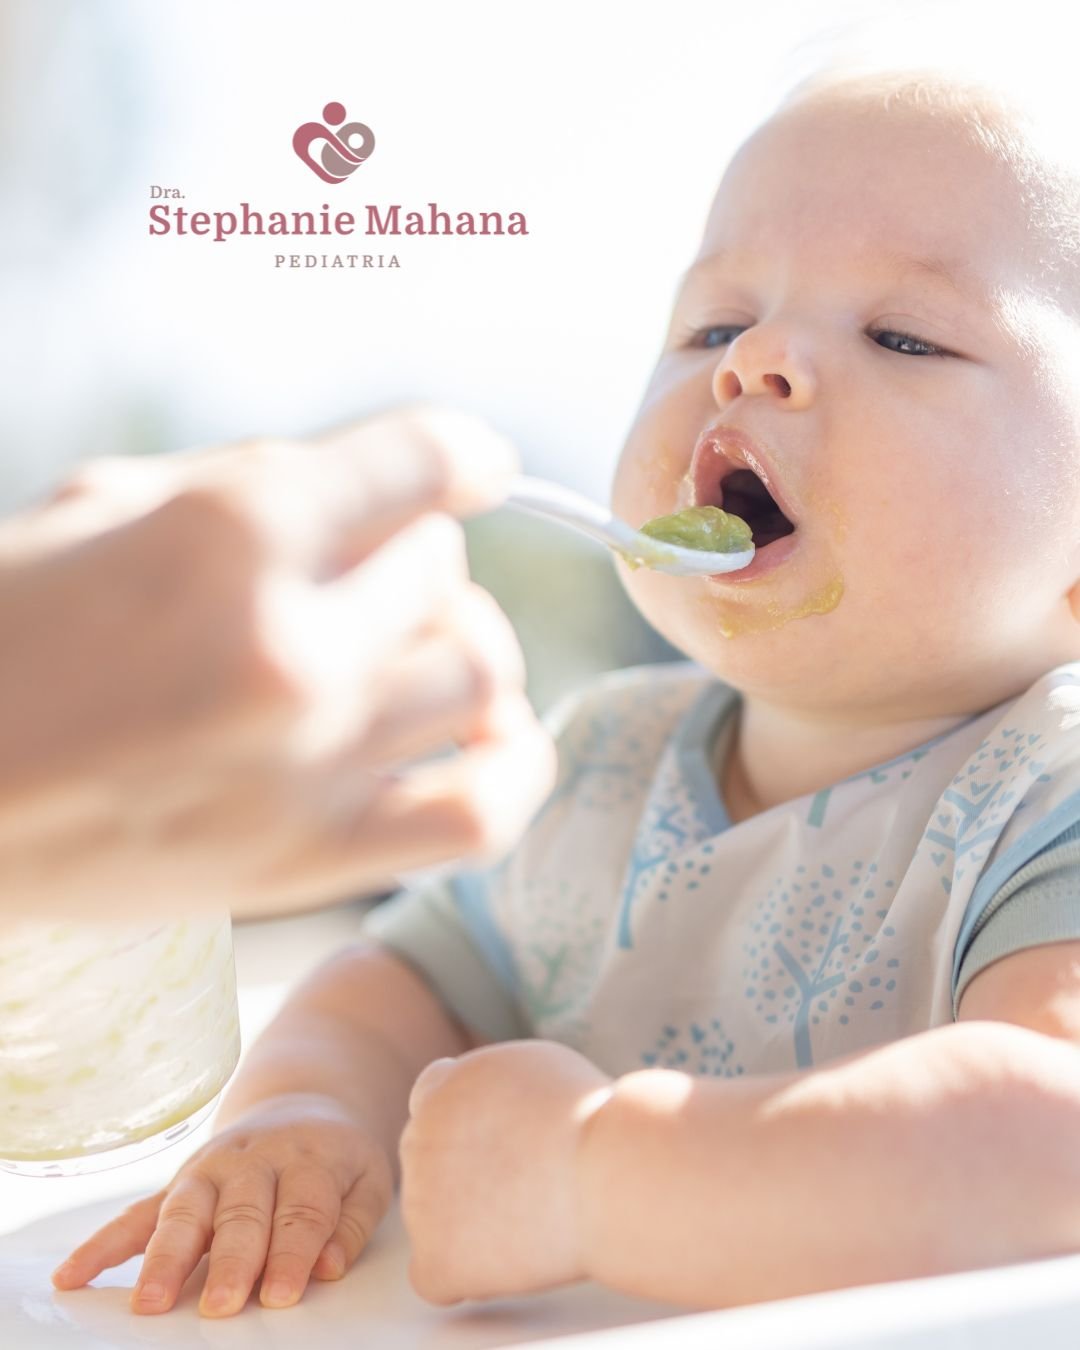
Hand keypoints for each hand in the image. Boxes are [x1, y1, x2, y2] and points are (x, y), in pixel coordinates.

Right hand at [0, 406, 555, 920]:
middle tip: (370, 576)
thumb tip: (377, 492)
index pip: (420, 462)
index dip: (460, 454)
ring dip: (461, 647)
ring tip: (420, 650)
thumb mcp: (97, 507)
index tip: (474, 463)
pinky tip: (492, 740)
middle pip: (446, 572)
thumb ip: (249, 484)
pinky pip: (479, 813)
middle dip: (413, 558)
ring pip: (479, 674)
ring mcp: (306, 764)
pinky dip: (512, 768)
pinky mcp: (304, 861)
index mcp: (230, 533)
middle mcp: (289, 646)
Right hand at [51, 1095, 392, 1316]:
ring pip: (183, 1211)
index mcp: (308, 1160)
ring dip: (165, 1256)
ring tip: (149, 1302)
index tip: (282, 1295)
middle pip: (240, 1213)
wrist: (301, 1104)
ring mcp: (209, 1170)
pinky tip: (74, 1274)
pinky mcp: (178, 1184)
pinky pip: (136, 1213)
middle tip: (220, 1306)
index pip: (301, 1212)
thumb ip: (352, 1223)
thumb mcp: (368, 1179)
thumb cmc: (337, 1158)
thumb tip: (329, 1267)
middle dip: (229, 1260)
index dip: (293, 1254)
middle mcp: (253, 1161)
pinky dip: (104, 1243)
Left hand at [400, 1041, 611, 1303]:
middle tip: (524, 1184)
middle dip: (466, 1173)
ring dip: (473, 1223)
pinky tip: (504, 1261)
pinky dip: (463, 1277)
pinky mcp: (438, 1257)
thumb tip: (490, 1108)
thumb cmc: (588, 1118)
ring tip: (535, 1215)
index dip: (464, 1125)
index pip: (429, 1102)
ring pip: (435, 1221)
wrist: (603, 1170)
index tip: (498, 1142)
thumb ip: (492, 1087)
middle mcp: (419, 1138)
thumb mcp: (531, 1067)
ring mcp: (420, 1200)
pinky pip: (432, 1279)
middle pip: (429, 1161)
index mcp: (442, 1088)